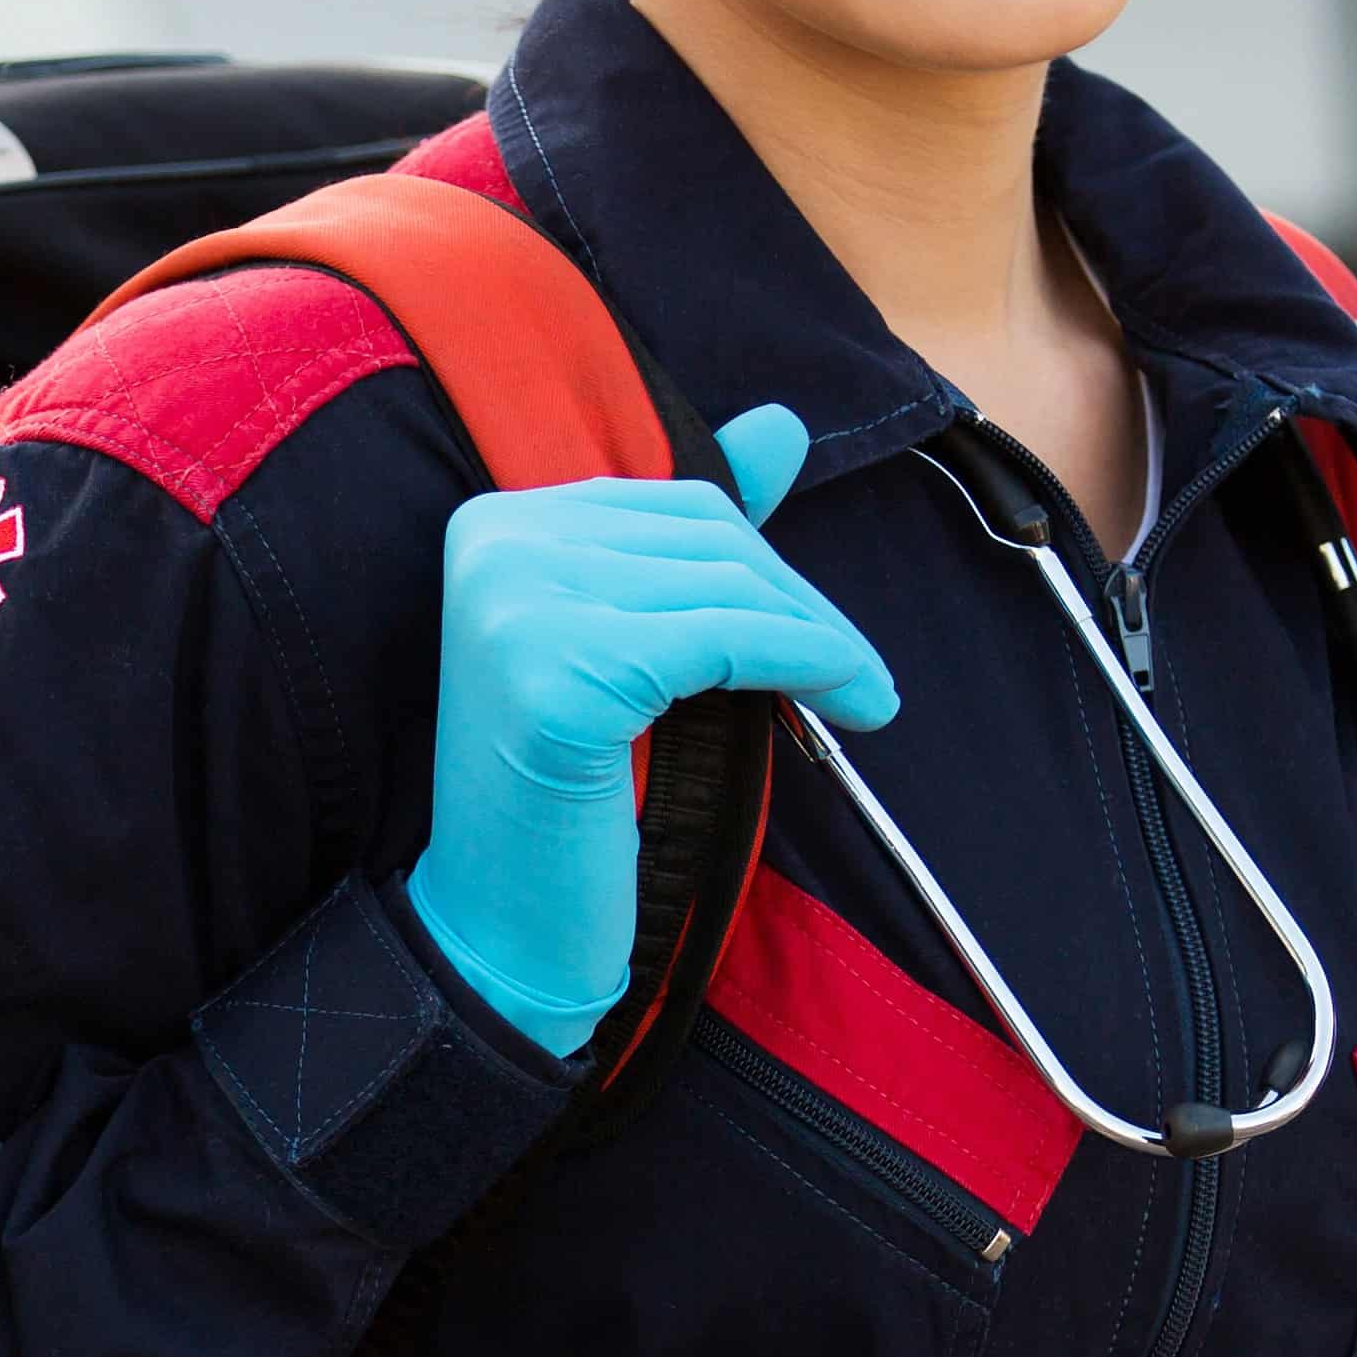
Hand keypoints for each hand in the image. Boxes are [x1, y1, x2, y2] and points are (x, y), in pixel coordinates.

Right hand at [406, 405, 895, 1054]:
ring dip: (818, 640)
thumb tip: (780, 426)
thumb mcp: (634, 644)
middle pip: (705, 535)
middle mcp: (493, 544)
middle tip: (858, 673)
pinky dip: (808, 662)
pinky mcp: (559, 674)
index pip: (676, 503)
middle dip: (799, 603)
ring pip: (727, 586)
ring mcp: (517, 605)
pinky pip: (728, 638)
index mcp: (495, 524)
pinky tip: (849, 701)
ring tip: (862, 695)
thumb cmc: (574, 795)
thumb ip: (692, 538)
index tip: (819, 633)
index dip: (767, 567)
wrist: (502, 930)